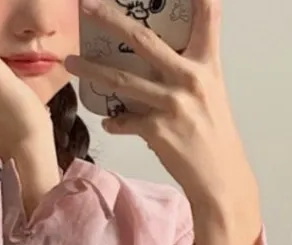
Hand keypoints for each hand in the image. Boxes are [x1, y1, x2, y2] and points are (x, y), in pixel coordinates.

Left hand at [65, 0, 260, 237]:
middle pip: (144, 39)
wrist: (221, 179)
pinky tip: (108, 120)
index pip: (208, 13)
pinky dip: (114, 121)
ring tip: (71, 63)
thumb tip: (160, 52)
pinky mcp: (158, 131)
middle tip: (85, 6)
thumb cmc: (214, 135)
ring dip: (92, 71)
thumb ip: (189, 67)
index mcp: (207, 64)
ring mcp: (173, 105)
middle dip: (110, 19)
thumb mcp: (212, 91)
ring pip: (122, 80)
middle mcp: (190, 78)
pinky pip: (125, 121)